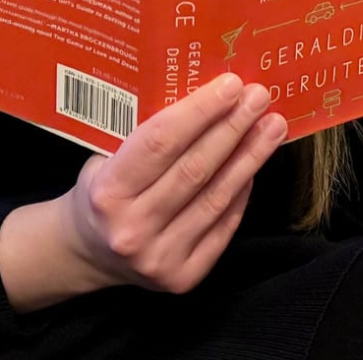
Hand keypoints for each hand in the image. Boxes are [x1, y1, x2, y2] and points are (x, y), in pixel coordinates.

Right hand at [27, 73, 285, 300]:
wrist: (89, 253)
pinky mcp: (183, 277)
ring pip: (216, 198)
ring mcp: (159, 258)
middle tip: (260, 97)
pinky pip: (223, 226)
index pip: (161, 143)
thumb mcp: (105, 157)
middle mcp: (132, 229)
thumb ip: (147, 135)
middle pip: (195, 169)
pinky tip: (254, 163)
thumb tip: (207, 97)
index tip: (231, 85)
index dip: (200, 112)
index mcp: (106, 192)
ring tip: (273, 126)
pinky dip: (242, 191)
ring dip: (250, 157)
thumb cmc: (103, 191)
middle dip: (233, 128)